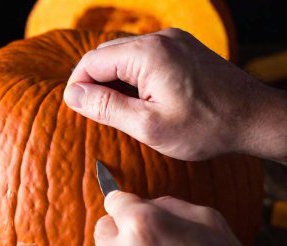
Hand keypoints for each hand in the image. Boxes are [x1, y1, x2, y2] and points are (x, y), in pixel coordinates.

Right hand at [64, 29, 286, 162]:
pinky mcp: (183, 51)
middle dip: (94, 82)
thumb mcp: (148, 125)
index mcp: (147, 54)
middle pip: (107, 55)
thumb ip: (107, 107)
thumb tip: (74, 95)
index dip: (78, 85)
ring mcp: (173, 43)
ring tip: (116, 110)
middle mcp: (160, 39)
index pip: (92, 61)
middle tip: (94, 113)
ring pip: (125, 56)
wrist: (252, 118)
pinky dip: (132, 77)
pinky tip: (137, 100)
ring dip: (113, 81)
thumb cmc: (204, 127)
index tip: (75, 108)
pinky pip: (145, 59)